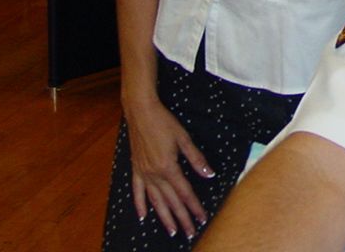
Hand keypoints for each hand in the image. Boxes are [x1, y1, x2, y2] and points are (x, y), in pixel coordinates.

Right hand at [123, 95, 214, 238]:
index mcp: (169, 167)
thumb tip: (209, 174)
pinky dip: (140, 205)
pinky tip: (143, 217)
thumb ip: (196, 159)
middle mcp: (155, 174)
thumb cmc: (165, 122)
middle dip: (182, 218)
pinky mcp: (135, 170)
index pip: (185, 192)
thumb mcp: (184, 139)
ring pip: (155, 201)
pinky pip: (137, 192)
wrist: (141, 112)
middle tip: (190, 232)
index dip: (194, 206)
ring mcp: (143, 173)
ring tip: (172, 231)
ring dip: (164, 217)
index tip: (202, 218)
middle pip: (171, 201)